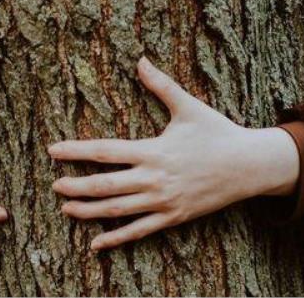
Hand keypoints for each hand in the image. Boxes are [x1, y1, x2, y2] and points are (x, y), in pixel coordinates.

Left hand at [49, 57, 298, 249]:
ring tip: (66, 208)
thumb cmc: (218, 133)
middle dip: (76, 186)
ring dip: (88, 211)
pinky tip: (96, 244)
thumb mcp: (189, 107)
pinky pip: (139, 231)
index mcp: (153, 150)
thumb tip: (141, 59)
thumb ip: (162, 85)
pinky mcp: (173, 217)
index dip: (76, 150)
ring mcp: (163, 202)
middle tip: (54, 185)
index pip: (105, 151)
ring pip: (117, 211)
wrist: (250, 166)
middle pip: (104, 185)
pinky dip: (116, 239)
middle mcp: (154, 178)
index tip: (53, 150)